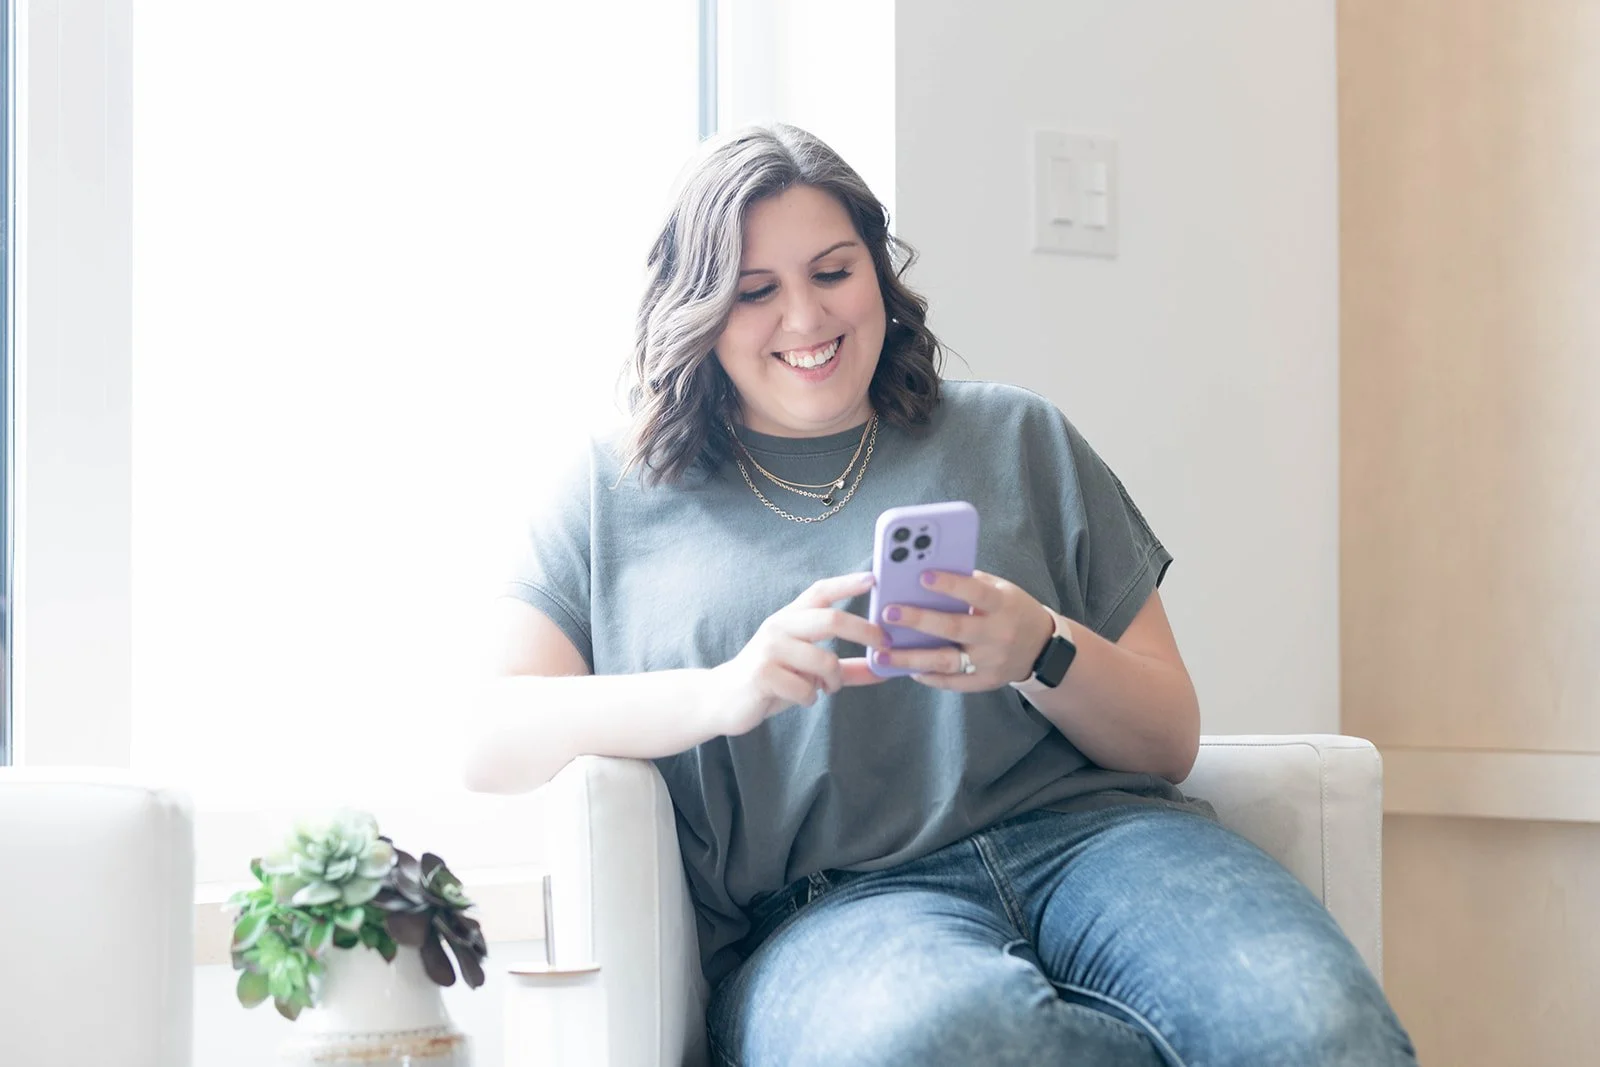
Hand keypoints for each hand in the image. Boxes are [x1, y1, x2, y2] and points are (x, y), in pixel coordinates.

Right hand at [703, 572, 889, 736]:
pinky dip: (811, 698)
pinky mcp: (762, 673)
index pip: (820, 592)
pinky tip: (799, 698)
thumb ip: (844, 669)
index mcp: (791, 618)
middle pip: (831, 619)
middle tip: (885, 645)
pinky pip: (806, 688)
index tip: (873, 578)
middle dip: (865, 631)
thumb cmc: (772, 680)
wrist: (723, 699)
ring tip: (826, 688)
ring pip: (825, 661)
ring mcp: (769, 648)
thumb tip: (883, 669)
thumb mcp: (808, 670)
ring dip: (834, 680)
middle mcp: (780, 626)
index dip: (847, 583)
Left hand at [870, 570, 1054, 691]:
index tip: (922, 576)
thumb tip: (924, 573)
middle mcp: (998, 634)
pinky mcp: (986, 682)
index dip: (950, 585)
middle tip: (888, 613)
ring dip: (911, 658)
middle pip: (954, 629)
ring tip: (882, 654)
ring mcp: (991, 661)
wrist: (1042, 648)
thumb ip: (969, 582)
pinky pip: (953, 682)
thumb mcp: (1000, 589)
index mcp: (1002, 604)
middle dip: (919, 620)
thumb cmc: (1011, 610)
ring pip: (947, 662)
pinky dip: (929, 677)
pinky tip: (906, 669)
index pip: (975, 592)